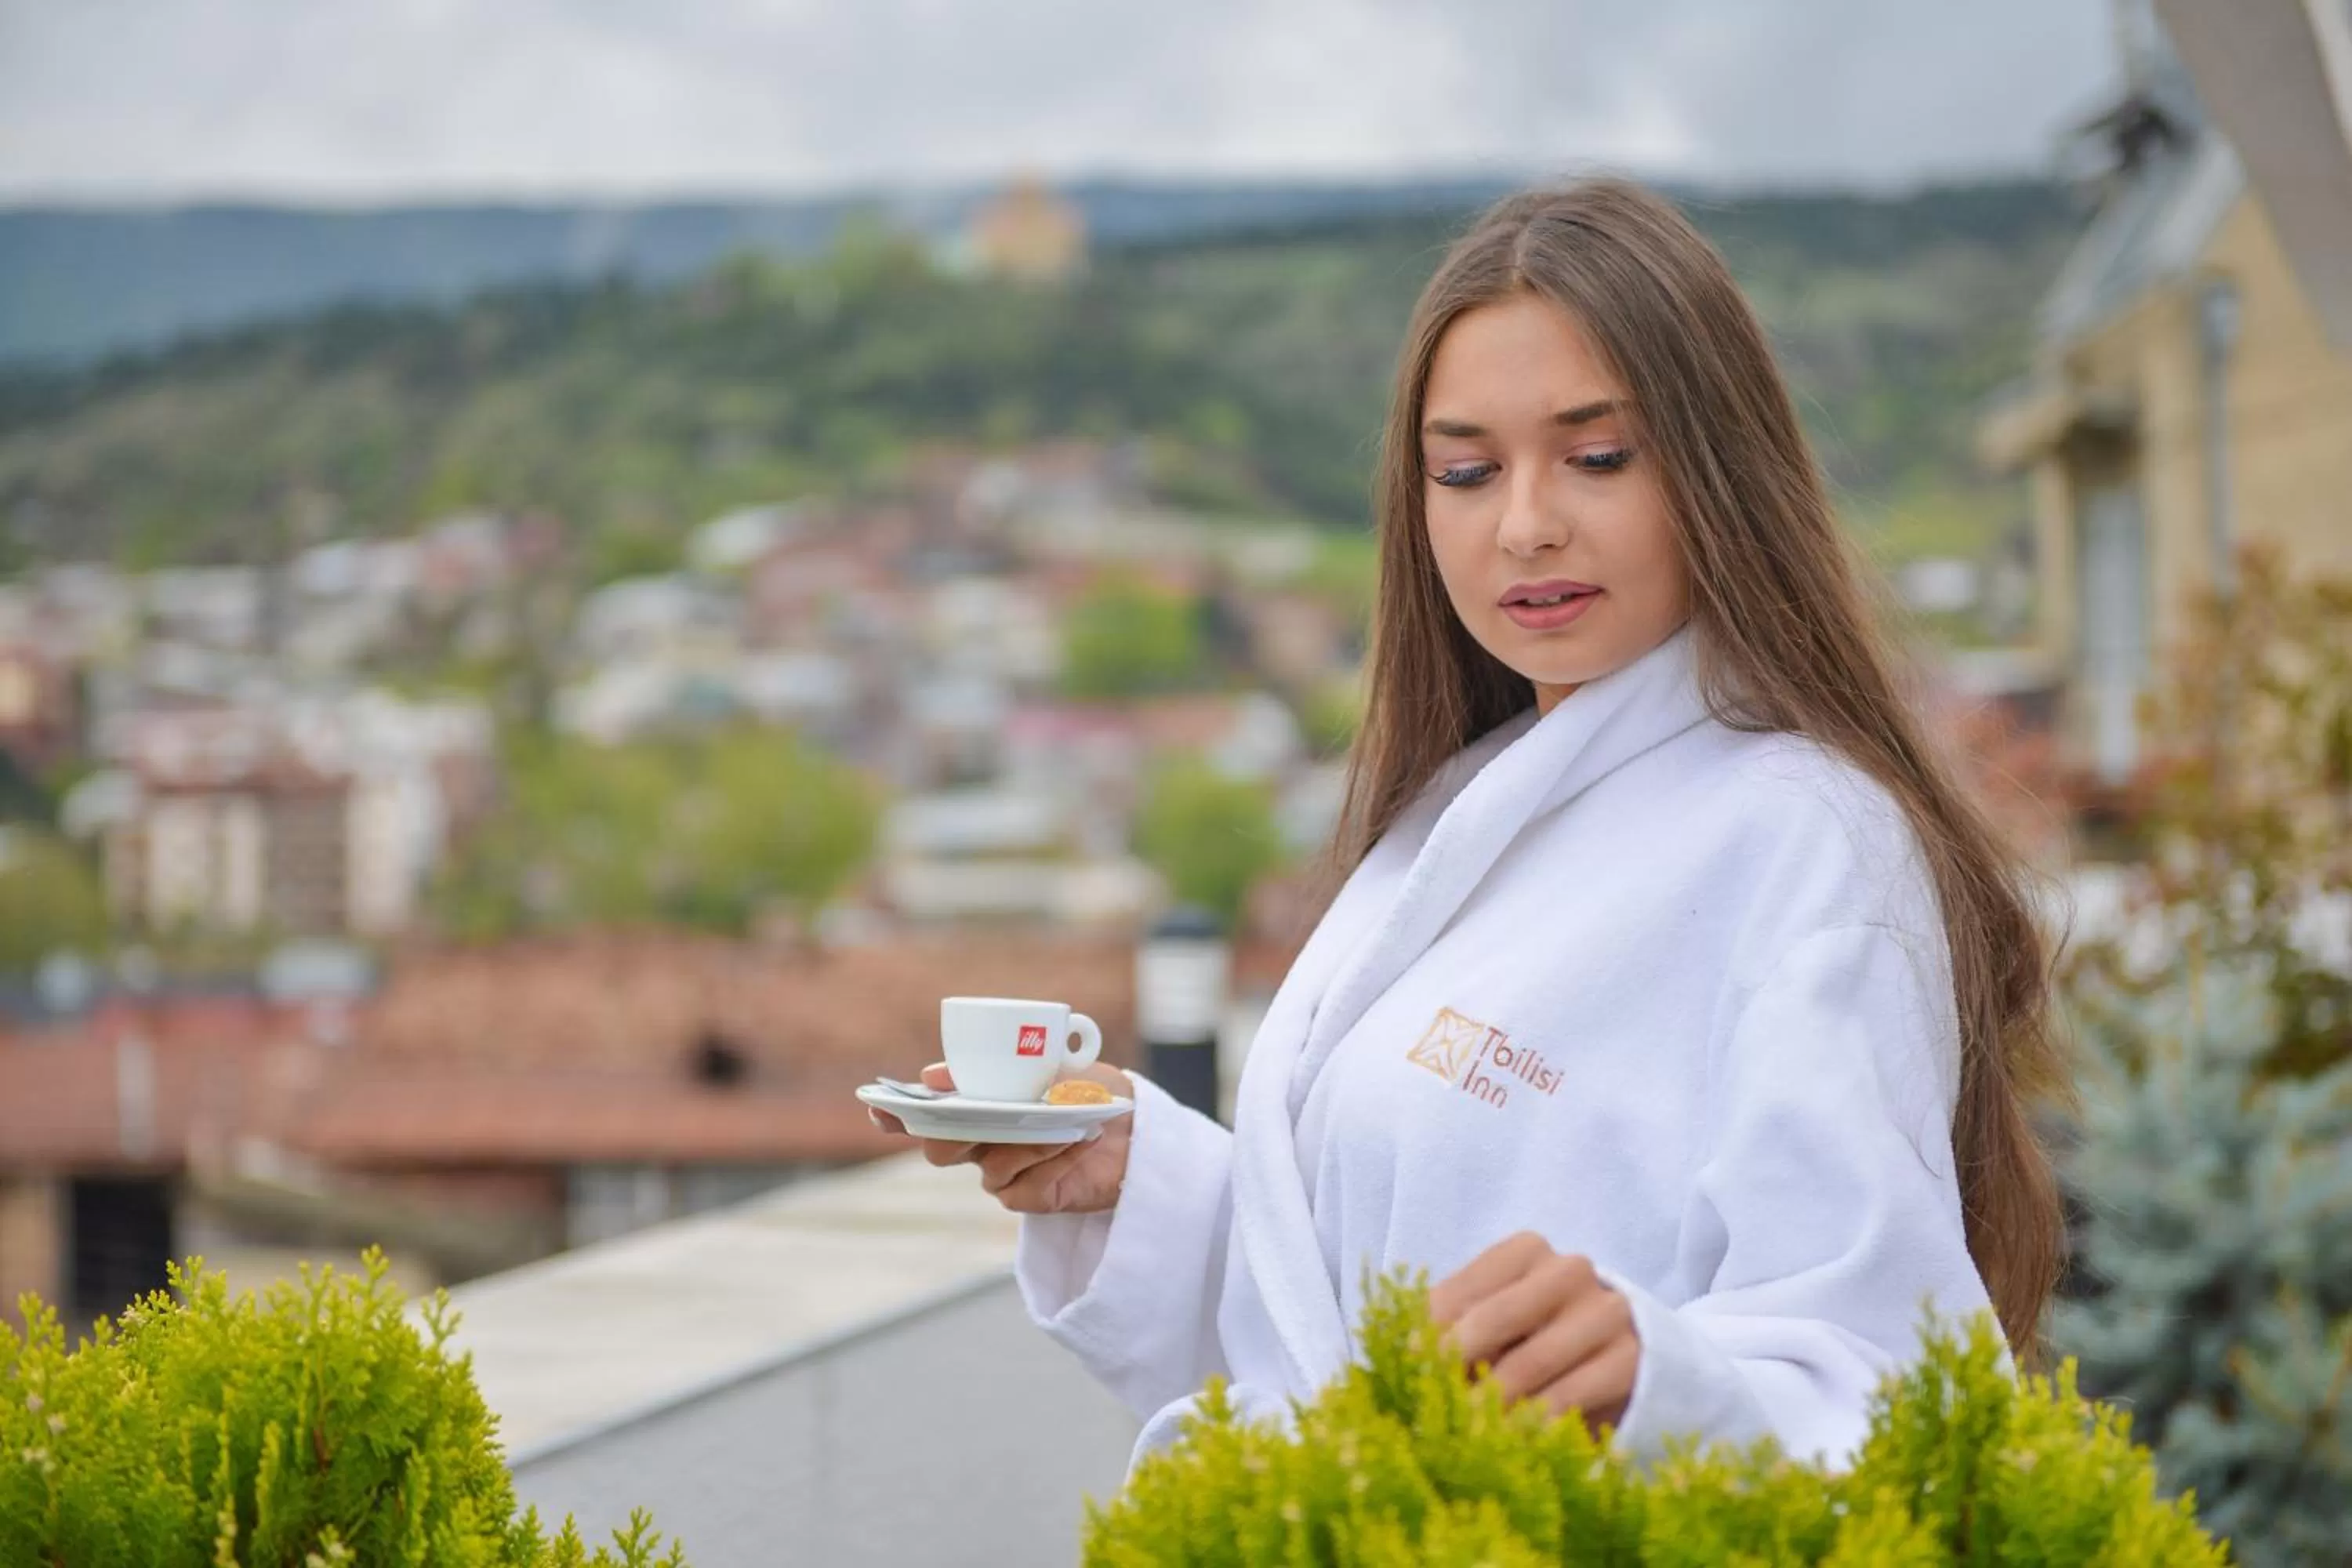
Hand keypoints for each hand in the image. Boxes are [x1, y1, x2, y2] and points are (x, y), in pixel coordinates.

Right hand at [868, 1061, 1133, 1214]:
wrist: (1139, 1127)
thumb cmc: (1091, 1089)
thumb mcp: (1048, 1066)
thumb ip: (995, 1071)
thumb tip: (934, 1075)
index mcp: (979, 1103)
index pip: (922, 1111)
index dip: (894, 1112)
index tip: (879, 1106)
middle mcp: (982, 1139)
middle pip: (939, 1146)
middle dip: (954, 1132)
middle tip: (978, 1116)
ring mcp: (1003, 1170)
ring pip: (984, 1165)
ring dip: (1025, 1141)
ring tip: (1062, 1124)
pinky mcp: (1028, 1196)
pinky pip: (1018, 1187)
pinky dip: (1049, 1163)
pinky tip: (1075, 1147)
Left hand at [1428, 1232, 1639, 1428]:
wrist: (1618, 1356)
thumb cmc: (1534, 1335)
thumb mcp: (1493, 1322)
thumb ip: (1452, 1328)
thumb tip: (1393, 1355)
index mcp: (1525, 1251)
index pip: (1466, 1287)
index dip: (1429, 1326)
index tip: (1407, 1362)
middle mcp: (1568, 1271)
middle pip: (1498, 1317)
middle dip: (1457, 1361)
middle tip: (1428, 1398)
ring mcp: (1605, 1312)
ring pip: (1533, 1359)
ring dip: (1492, 1399)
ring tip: (1463, 1430)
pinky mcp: (1629, 1358)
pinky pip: (1575, 1392)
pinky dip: (1538, 1419)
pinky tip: (1514, 1439)